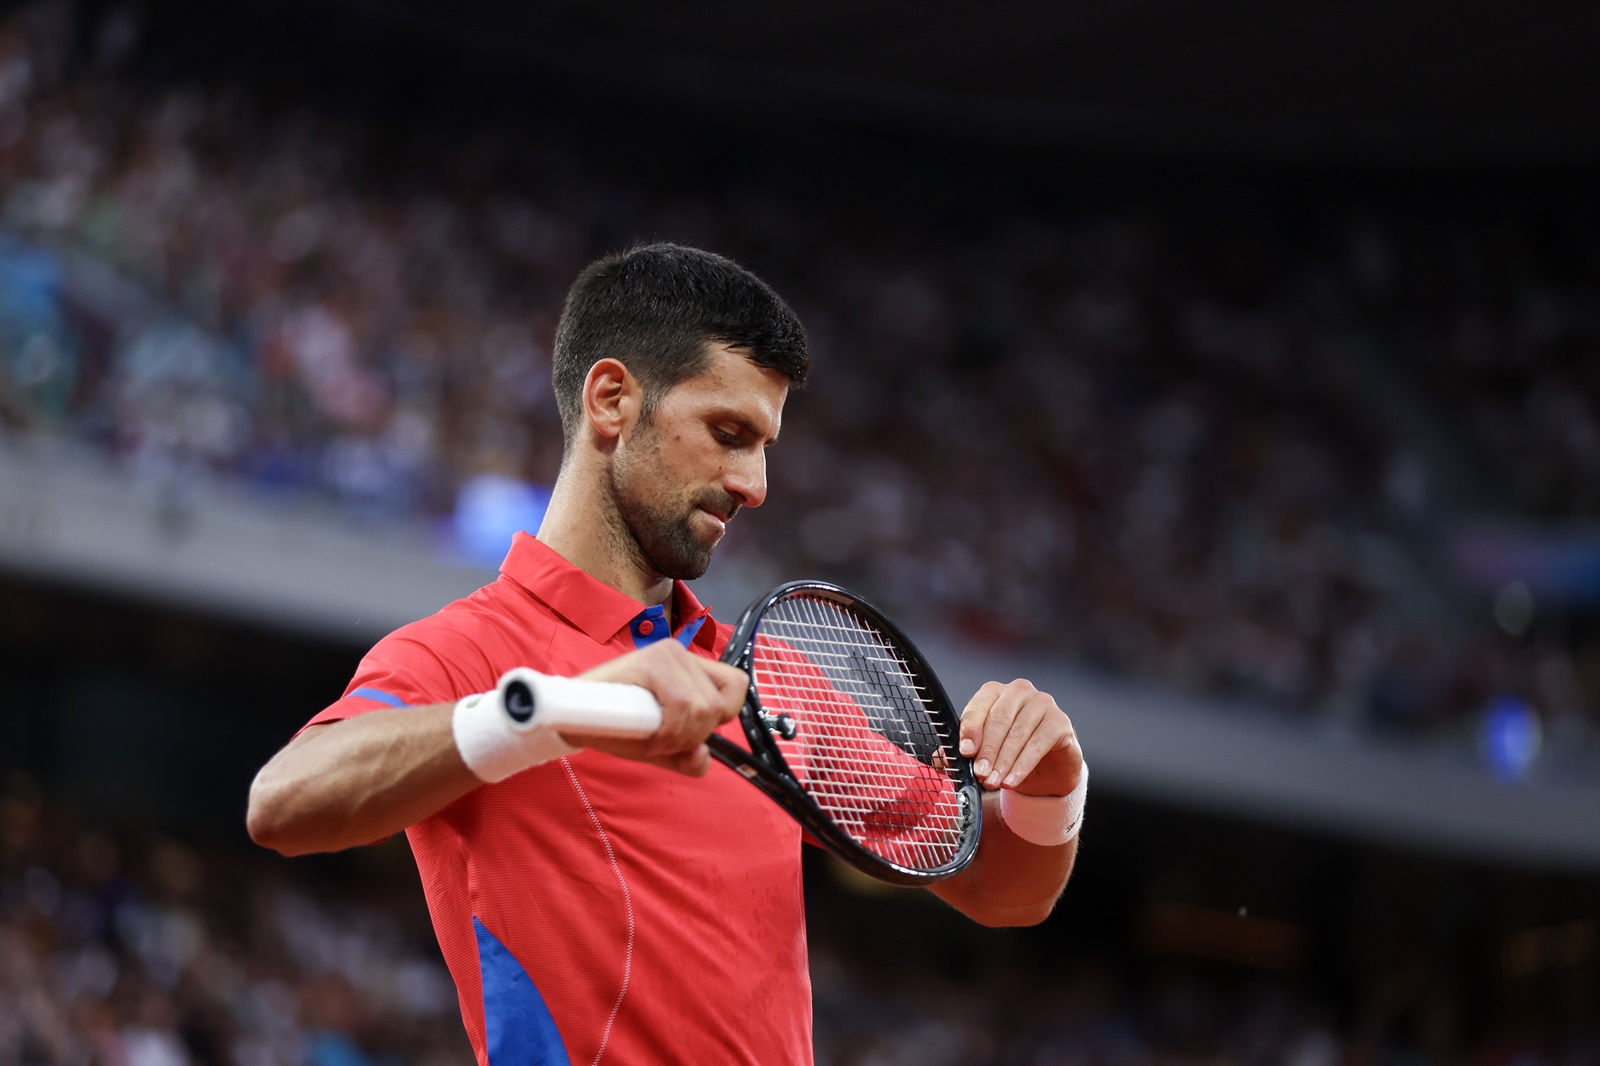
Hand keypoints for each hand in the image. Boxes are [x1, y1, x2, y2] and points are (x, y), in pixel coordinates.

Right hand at [566, 642, 746, 775]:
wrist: (573, 720)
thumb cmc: (618, 727)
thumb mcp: (662, 748)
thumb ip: (688, 757)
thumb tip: (701, 756)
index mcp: (691, 667)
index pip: (736, 685)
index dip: (720, 717)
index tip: (690, 730)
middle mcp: (682, 654)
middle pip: (718, 706)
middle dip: (692, 736)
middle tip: (661, 740)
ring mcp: (665, 654)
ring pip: (701, 707)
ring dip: (676, 736)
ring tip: (650, 737)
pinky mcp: (648, 661)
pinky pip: (680, 705)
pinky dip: (667, 731)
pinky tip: (646, 734)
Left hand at [957, 679, 1081, 796]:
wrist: (1046, 771)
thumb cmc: (1010, 755)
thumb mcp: (983, 755)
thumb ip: (961, 754)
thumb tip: (942, 759)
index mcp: (995, 692)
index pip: (979, 706)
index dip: (970, 729)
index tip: (964, 752)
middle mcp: (1019, 691)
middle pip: (999, 719)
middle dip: (987, 750)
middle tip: (980, 774)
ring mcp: (1042, 703)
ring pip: (1018, 733)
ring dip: (1004, 761)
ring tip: (993, 782)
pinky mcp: (1060, 721)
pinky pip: (1039, 743)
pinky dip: (1023, 765)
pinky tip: (1011, 781)